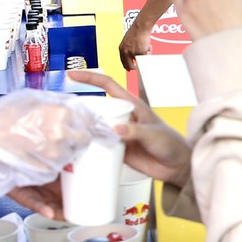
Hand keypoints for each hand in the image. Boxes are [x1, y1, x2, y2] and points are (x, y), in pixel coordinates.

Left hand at [0, 90, 102, 214]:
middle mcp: (25, 139)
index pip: (68, 126)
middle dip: (77, 175)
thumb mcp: (25, 129)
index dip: (88, 138)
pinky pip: (26, 191)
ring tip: (74, 212)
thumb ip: (57, 127)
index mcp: (32, 119)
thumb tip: (86, 128)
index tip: (105, 152)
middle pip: (59, 157)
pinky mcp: (2, 179)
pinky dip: (39, 202)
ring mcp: (14, 161)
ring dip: (60, 196)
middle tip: (93, 190)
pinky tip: (51, 212)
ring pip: (44, 179)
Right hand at [69, 70, 190, 182]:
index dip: (90, 78)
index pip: (107, 85)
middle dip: (81, 106)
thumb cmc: (170, 144)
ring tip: (69, 131)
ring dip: (84, 127)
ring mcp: (118, 133)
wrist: (176, 167)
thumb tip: (114, 130)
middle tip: (65, 113)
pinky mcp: (116, 148)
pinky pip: (99, 144)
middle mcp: (122, 116)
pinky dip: (89, 145)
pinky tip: (80, 149)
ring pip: (95, 126)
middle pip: (97, 106)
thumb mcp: (153, 135)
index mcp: (132, 105)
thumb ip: (135, 132)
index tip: (72, 74)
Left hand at [119, 20, 152, 69]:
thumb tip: (132, 59)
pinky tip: (148, 44)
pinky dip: (149, 51)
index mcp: (122, 49)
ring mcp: (133, 53)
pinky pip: (146, 56)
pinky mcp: (141, 52)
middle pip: (130, 66)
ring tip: (145, 47)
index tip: (130, 68)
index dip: (128, 66)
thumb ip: (128, 50)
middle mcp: (126, 52)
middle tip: (140, 63)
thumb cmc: (136, 31)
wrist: (141, 26)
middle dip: (136, 66)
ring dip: (144, 55)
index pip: (123, 62)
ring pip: (140, 60)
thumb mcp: (127, 42)